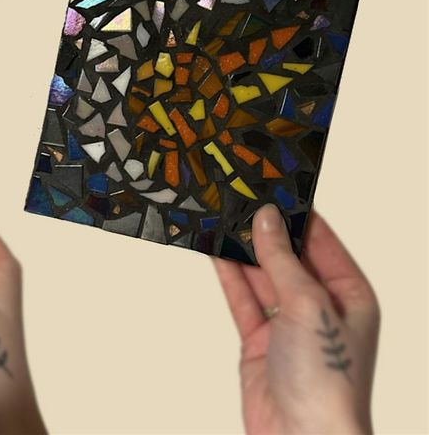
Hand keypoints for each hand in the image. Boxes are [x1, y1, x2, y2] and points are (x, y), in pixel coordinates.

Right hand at [214, 205, 378, 433]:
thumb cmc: (326, 379)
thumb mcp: (308, 305)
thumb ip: (282, 260)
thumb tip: (266, 219)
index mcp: (350, 295)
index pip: (321, 241)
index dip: (296, 213)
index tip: (270, 185)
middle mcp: (320, 307)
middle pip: (287, 257)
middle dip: (263, 230)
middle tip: (237, 196)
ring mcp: (288, 325)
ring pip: (260, 276)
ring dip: (240, 250)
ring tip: (219, 216)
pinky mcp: (258, 342)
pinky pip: (241, 299)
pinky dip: (227, 276)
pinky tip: (213, 252)